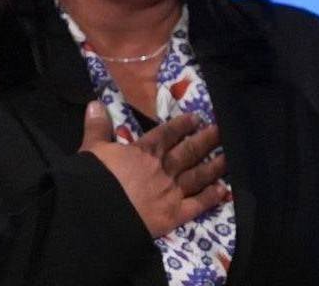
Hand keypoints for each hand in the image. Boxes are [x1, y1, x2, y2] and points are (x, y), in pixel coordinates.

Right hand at [79, 101, 228, 237]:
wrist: (95, 212)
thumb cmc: (91, 180)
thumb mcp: (90, 149)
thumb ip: (97, 127)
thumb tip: (94, 103)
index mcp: (144, 151)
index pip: (167, 134)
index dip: (182, 125)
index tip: (196, 118)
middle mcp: (163, 168)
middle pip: (188, 151)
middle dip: (206, 140)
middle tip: (220, 130)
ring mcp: (171, 191)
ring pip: (198, 175)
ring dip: (214, 165)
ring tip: (228, 156)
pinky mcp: (174, 214)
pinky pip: (197, 204)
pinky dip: (210, 197)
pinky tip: (222, 190)